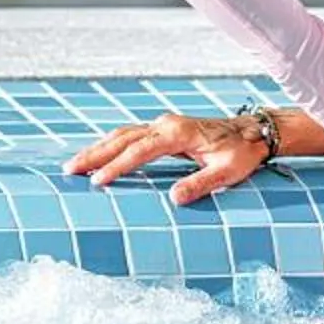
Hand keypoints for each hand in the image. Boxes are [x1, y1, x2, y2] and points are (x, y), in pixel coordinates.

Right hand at [65, 112, 271, 205]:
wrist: (254, 132)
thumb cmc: (242, 153)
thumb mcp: (227, 172)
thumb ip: (201, 184)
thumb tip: (174, 198)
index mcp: (177, 133)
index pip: (139, 151)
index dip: (117, 167)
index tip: (98, 181)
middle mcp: (166, 124)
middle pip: (122, 139)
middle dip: (94, 154)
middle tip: (69, 169)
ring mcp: (163, 125)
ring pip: (123, 135)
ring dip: (98, 148)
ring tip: (75, 164)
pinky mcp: (164, 129)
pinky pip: (131, 136)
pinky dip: (111, 145)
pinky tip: (99, 156)